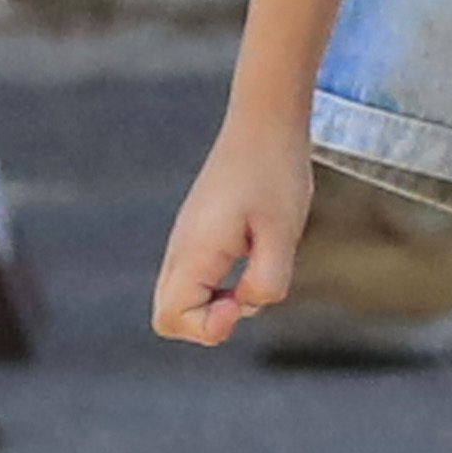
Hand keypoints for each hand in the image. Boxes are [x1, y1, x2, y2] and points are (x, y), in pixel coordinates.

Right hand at [148, 124, 315, 347]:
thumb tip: (247, 305)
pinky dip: (220, 287)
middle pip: (168, 316)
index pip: (172, 318)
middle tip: (245, 295)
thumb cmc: (275, 174)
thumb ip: (267, 281)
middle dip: (208, 323)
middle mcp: (181, 248)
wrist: (265, 124)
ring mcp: (187, 240)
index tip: (240, 301)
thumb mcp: (283, 233)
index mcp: (194, 249)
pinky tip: (252, 257)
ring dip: (217, 304)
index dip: (207, 328)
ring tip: (255, 268)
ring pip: (182, 298)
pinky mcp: (199, 233)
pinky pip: (196, 280)